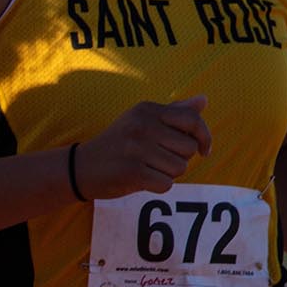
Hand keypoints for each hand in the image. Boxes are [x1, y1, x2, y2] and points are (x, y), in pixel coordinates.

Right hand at [71, 95, 212, 200]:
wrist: (82, 167)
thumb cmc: (119, 144)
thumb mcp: (142, 121)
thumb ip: (174, 112)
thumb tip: (204, 101)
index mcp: (147, 110)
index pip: (192, 119)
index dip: (204, 136)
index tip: (203, 150)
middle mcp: (143, 125)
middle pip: (189, 148)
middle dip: (180, 158)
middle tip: (157, 159)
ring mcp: (137, 148)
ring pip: (180, 168)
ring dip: (168, 174)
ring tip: (147, 168)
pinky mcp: (132, 171)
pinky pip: (166, 184)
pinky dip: (157, 186)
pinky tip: (142, 179)